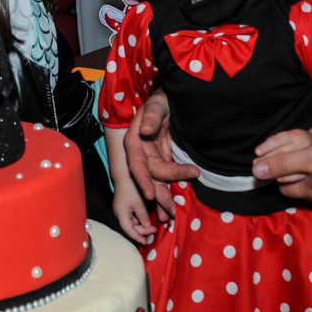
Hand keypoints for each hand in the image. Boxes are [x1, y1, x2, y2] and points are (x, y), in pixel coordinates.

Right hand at [112, 177, 155, 244]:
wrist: (126, 172)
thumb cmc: (132, 187)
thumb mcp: (139, 203)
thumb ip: (143, 216)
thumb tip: (147, 227)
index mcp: (121, 214)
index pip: (129, 230)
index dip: (137, 237)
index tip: (146, 242)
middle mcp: (120, 213)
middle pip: (131, 227)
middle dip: (142, 231)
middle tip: (154, 231)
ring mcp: (122, 209)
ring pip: (132, 222)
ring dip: (141, 225)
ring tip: (152, 227)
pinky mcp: (126, 204)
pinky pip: (133, 216)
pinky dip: (140, 219)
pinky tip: (147, 220)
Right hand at [122, 91, 197, 221]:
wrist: (177, 98)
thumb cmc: (164, 98)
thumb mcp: (158, 103)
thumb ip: (152, 115)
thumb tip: (146, 130)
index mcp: (135, 141)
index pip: (137, 164)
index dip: (142, 179)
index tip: (150, 193)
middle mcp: (142, 152)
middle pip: (149, 177)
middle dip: (159, 194)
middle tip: (171, 210)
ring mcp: (154, 157)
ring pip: (158, 181)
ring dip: (164, 197)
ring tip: (172, 214)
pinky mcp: (166, 159)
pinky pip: (169, 177)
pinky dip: (172, 189)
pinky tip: (176, 205)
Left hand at [252, 135, 311, 202]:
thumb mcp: (307, 157)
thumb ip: (282, 164)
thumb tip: (256, 171)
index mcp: (309, 191)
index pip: (284, 189)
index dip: (277, 176)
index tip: (275, 162)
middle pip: (300, 187)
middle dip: (292, 175)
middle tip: (290, 158)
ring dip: (310, 174)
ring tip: (310, 158)